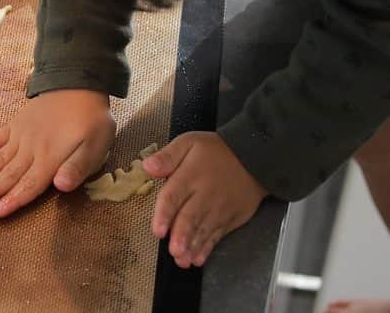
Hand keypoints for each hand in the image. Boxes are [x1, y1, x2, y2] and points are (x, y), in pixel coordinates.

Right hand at [0, 89, 114, 217]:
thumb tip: (60, 186)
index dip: (13, 199)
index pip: (29, 184)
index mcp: (50, 158)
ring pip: (0, 158)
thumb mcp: (96, 145)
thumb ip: (78, 167)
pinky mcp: (16, 123)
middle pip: (10, 173)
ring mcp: (21, 135)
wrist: (78, 84)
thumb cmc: (91, 120)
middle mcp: (31, 149)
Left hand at [143, 132, 267, 267]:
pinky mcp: (232, 218)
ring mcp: (220, 208)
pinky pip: (218, 235)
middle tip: (174, 251)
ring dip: (192, 246)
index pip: (174, 197)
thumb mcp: (189, 142)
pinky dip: (208, 248)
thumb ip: (167, 156)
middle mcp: (205, 194)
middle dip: (181, 236)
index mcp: (190, 175)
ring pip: (204, 230)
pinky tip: (198, 258)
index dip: (165, 215)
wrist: (255, 158)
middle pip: (191, 217)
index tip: (158, 230)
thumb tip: (147, 166)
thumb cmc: (217, 151)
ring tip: (183, 259)